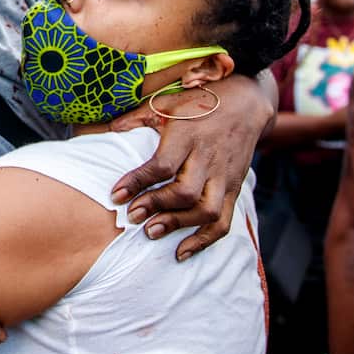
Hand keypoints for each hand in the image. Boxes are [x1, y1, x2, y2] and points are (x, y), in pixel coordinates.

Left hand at [108, 75, 273, 259]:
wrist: (245, 102)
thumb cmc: (197, 102)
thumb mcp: (167, 102)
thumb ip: (137, 117)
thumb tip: (108, 129)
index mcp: (187, 135)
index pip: (162, 165)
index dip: (137, 182)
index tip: (115, 196)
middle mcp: (208, 158)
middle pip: (185, 192)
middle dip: (156, 207)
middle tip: (132, 218)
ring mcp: (224, 175)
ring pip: (207, 210)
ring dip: (178, 225)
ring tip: (150, 233)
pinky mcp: (234, 188)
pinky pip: (224, 220)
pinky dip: (204, 240)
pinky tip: (181, 251)